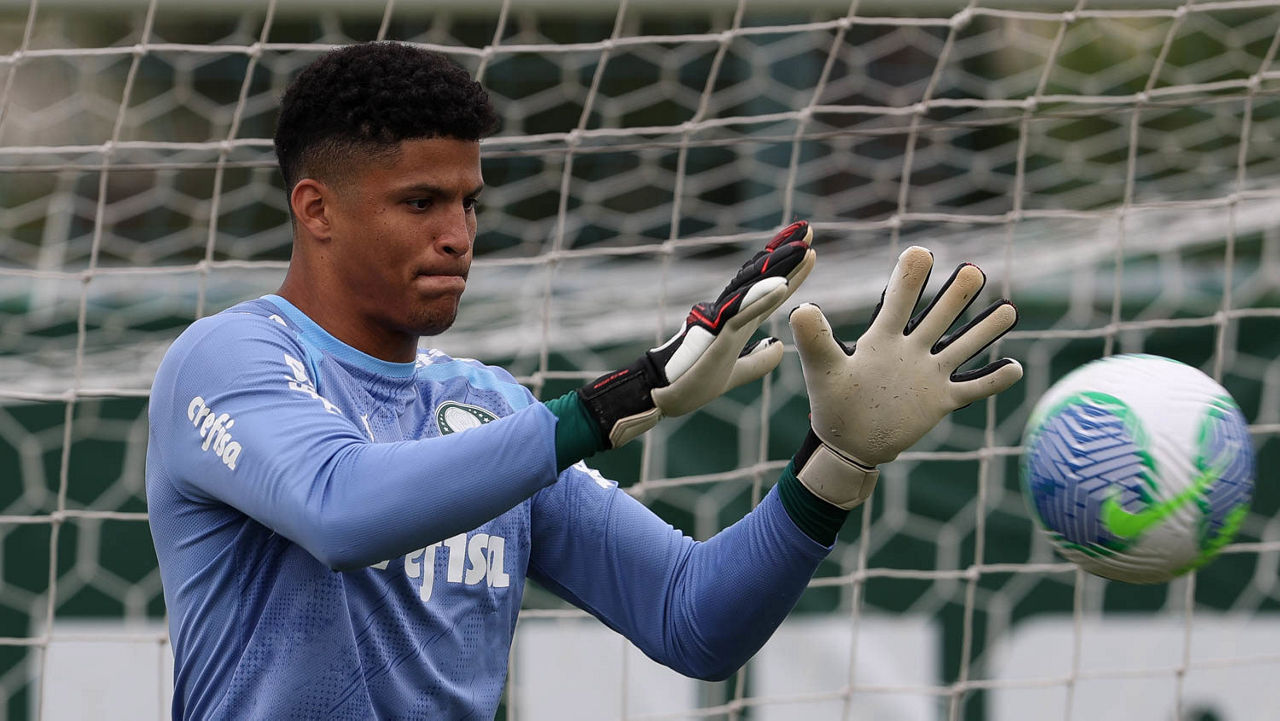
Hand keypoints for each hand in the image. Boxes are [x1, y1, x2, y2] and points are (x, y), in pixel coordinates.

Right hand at [578, 221, 815, 447]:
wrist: (662, 397)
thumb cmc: (692, 383)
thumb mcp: (735, 374)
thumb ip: (758, 361)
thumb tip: (780, 346)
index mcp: (739, 322)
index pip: (770, 291)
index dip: (791, 271)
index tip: (810, 249)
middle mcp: (731, 314)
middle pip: (764, 280)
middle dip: (787, 254)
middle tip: (807, 228)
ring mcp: (723, 322)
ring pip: (754, 289)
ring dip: (779, 268)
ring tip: (802, 246)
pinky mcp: (716, 337)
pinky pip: (742, 315)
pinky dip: (762, 300)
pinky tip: (783, 287)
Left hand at [788, 246, 1022, 508]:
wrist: (849, 443)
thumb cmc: (833, 404)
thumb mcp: (823, 370)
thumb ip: (815, 340)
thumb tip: (800, 308)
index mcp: (881, 339)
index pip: (897, 303)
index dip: (909, 279)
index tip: (921, 252)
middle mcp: (910, 350)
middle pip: (937, 317)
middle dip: (955, 296)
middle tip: (973, 270)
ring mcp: (928, 374)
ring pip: (962, 347)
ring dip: (984, 330)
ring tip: (1009, 309)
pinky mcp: (940, 400)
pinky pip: (972, 388)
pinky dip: (992, 380)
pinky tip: (1014, 367)